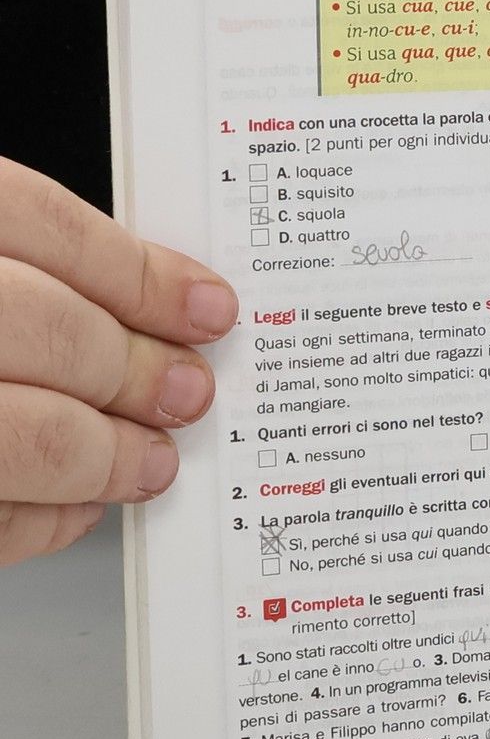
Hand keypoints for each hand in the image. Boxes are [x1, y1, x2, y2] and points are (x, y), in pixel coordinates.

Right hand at [0, 159, 236, 566]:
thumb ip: (41, 278)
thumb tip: (163, 306)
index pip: (36, 221)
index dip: (137, 270)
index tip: (211, 308)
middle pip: (45, 328)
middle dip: (136, 367)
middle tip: (190, 392)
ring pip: (29, 436)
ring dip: (106, 455)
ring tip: (147, 461)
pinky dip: (44, 518)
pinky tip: (72, 504)